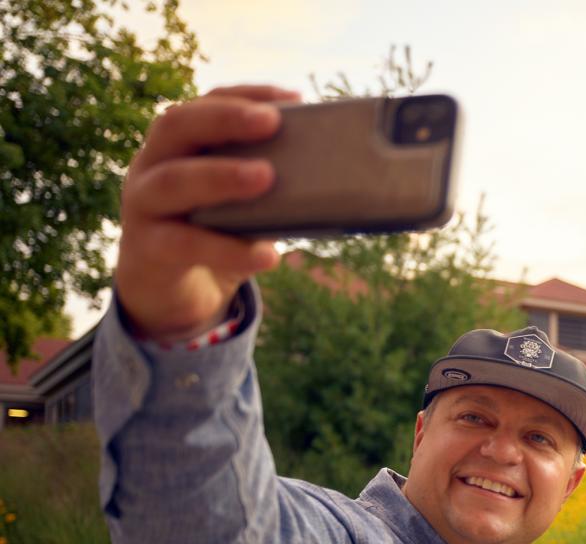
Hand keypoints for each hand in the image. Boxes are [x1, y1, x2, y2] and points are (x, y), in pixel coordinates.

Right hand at [114, 85, 300, 339]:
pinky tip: (267, 255)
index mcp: (178, 145)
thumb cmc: (213, 234)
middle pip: (176, 125)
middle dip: (225, 119)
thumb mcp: (239, 203)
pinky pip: (184, 244)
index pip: (204, 104)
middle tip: (271, 122)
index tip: (291, 98)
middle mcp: (152, 164)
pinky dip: (228, 250)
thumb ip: (265, 185)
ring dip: (221, 176)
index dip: (244, 95)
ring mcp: (142, 205)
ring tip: (266, 177)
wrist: (171, 293)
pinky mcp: (148, 249)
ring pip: (172, 181)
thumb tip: (329, 177)